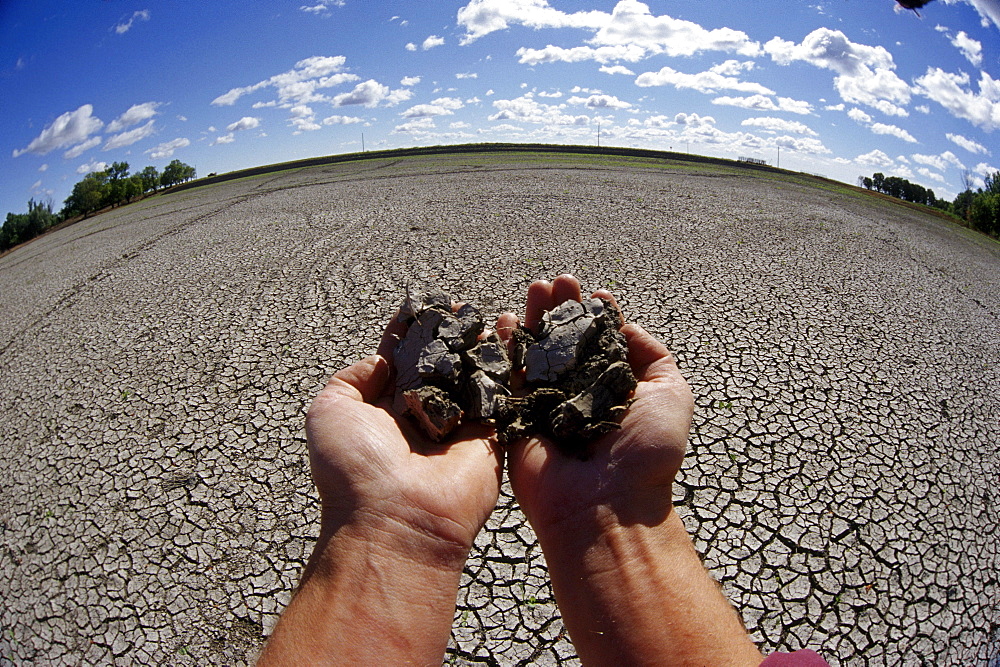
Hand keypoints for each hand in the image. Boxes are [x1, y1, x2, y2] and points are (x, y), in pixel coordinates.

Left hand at [306, 312, 502, 558]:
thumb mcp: (329, 411)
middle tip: (459, 305)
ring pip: (471, 377)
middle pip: (439, 365)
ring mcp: (457, 428)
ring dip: (477, 347)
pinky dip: (506, 369)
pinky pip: (501, 397)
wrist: (397, 521)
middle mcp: (421, 417)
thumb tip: (382, 360)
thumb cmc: (354, 470)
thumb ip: (351, 378)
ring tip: (483, 316)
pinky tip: (510, 337)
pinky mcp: (491, 439)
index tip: (420, 304)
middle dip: (447, 334)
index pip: (399, 361)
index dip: (409, 332)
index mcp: (382, 412)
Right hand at [500, 274, 692, 532]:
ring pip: (536, 352)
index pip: (603, 343)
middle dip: (562, 308)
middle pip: (566, 341)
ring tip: (536, 288)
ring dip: (534, 317)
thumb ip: (652, 355)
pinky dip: (504, 346)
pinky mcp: (516, 418)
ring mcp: (546, 405)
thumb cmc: (646, 452)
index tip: (594, 294)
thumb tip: (623, 327)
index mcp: (614, 389)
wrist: (606, 504)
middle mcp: (579, 394)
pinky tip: (505, 319)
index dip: (597, 316)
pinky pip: (506, 377)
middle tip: (558, 282)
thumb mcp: (672, 394)